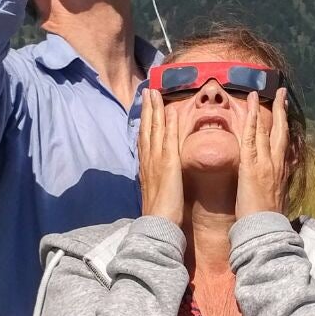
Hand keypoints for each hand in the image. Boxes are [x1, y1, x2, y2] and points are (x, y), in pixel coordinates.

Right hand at [138, 89, 183, 222]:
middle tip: (148, 91)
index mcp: (146, 166)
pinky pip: (168, 140)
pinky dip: (168, 124)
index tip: (146, 105)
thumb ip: (155, 178)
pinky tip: (170, 111)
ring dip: (154, 110)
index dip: (145, 120)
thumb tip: (157, 172)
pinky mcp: (168, 165)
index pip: (144, 138)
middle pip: (146, 129)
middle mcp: (148, 160)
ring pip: (154, 130)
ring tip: (154, 93)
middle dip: (147, 109)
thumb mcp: (155, 190)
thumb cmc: (160, 212)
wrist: (157, 224)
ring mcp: (157, 161)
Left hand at [235, 90, 288, 219]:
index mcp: (282, 173)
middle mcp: (277, 165)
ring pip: (265, 130)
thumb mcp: (278, 203)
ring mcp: (266, 164)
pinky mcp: (252, 166)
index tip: (285, 115)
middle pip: (281, 131)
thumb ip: (277, 190)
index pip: (284, 145)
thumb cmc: (268, 221)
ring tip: (259, 93)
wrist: (266, 231)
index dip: (284, 128)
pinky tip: (249, 107)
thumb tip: (277, 189)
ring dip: (262, 109)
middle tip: (282, 93)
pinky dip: (251, 120)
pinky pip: (251, 138)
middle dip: (281, 111)